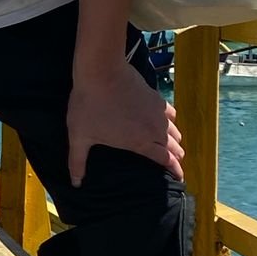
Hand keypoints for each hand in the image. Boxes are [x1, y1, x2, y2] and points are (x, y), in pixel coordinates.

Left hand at [67, 63, 183, 185]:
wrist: (101, 71)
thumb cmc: (89, 105)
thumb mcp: (79, 137)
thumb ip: (78, 162)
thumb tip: (76, 184)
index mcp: (140, 142)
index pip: (166, 160)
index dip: (175, 170)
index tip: (180, 178)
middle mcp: (155, 129)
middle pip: (174, 147)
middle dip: (176, 157)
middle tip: (175, 163)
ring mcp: (158, 111)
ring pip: (174, 130)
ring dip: (175, 140)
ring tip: (172, 145)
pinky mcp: (156, 97)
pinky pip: (170, 113)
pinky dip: (170, 121)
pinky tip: (166, 121)